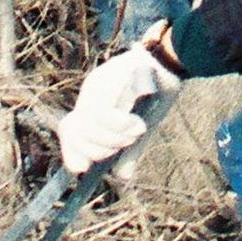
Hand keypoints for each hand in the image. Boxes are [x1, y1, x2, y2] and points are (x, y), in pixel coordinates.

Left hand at [58, 37, 180, 173]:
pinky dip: (120, 125)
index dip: (71, 152)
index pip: (69, 132)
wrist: (171, 64)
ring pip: (87, 125)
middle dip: (100, 149)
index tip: (82, 168)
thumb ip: (130, 151)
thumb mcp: (141, 128)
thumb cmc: (157, 94)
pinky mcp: (107, 78)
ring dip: (112, 138)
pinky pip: (101, 112)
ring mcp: (96, 85)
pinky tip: (138, 125)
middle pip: (75, 133)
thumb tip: (122, 176)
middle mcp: (89, 95)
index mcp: (93, 106)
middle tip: (126, 143)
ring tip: (136, 133)